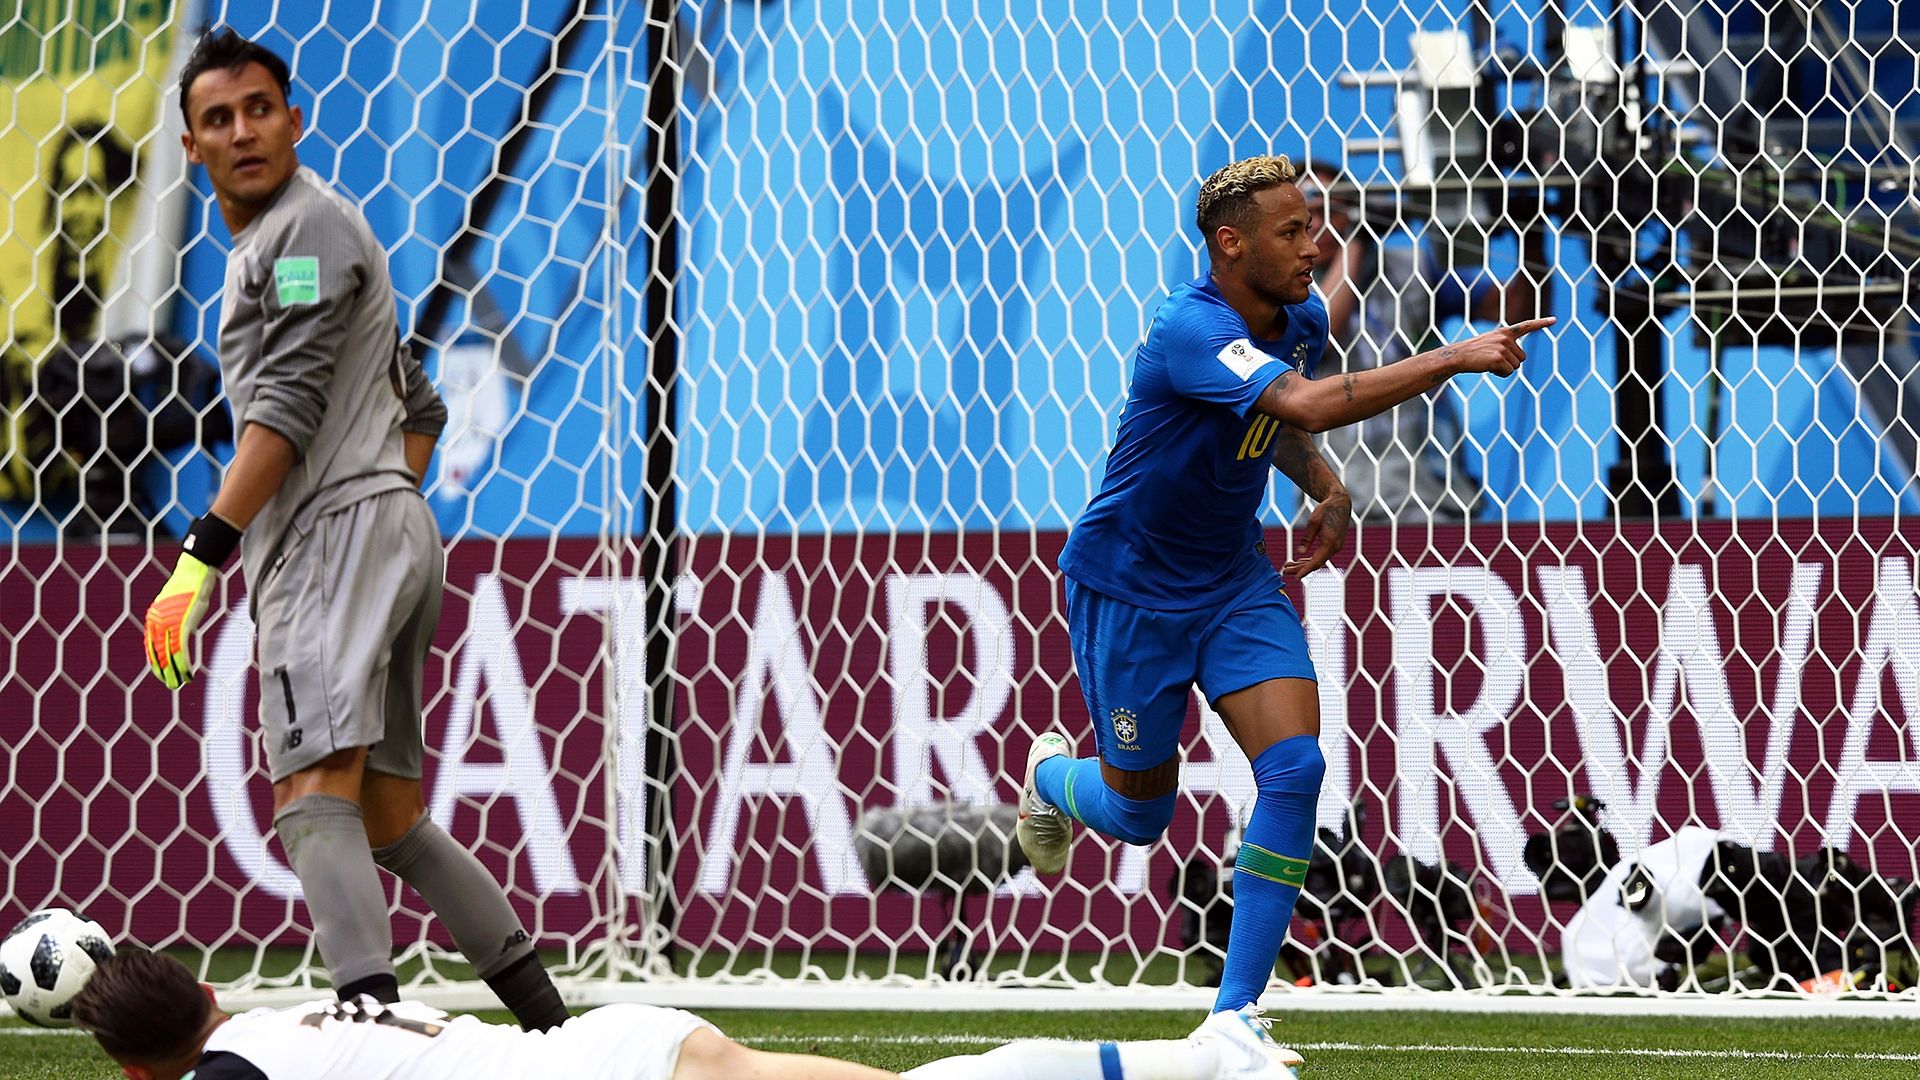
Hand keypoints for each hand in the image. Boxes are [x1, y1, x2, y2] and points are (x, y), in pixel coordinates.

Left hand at [143, 553, 217, 688]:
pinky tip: (189, 674)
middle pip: (158, 654)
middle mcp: (157, 623)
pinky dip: (184, 665)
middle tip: (170, 684)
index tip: (161, 674)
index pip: (151, 646)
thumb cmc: (190, 583)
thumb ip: (173, 613)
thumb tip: (175, 622)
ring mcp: (169, 624)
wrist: (195, 570)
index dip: (156, 663)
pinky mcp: (183, 625)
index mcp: (153, 618)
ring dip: (174, 673)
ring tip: (179, 684)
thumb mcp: (177, 600)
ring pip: (169, 656)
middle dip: (163, 672)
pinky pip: (181, 650)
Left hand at [1283, 492, 1351, 576]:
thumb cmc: (1326, 510)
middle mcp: (1335, 547)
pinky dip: (1310, 559)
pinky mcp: (1333, 545)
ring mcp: (1335, 547)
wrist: (1340, 503)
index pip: (1316, 561)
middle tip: (1284, 571)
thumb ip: (1307, 538)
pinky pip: (1321, 556)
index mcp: (1330, 542)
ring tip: (1288, 567)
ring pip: (1318, 560)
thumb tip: (1300, 552)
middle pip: (1316, 564)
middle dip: (1300, 569)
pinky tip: (1299, 561)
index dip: (1305, 570)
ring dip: (1303, 565)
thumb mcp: (1313, 522)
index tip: (1296, 577)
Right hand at [1442, 316, 1556, 377]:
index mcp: (1505, 332)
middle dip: (1511, 363)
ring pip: (1516, 366)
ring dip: (1505, 369)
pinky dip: (1500, 374)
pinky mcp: (1499, 359)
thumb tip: (1519, 360)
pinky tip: (1488, 368)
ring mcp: (1503, 348)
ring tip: (1489, 363)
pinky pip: (1509, 372)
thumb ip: (1506, 346)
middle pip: (1522, 357)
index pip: (1527, 326)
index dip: (1541, 323)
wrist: (1458, 356)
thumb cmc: (1474, 353)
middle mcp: (1506, 338)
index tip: (1555, 320)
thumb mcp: (1490, 343)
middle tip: (1493, 360)